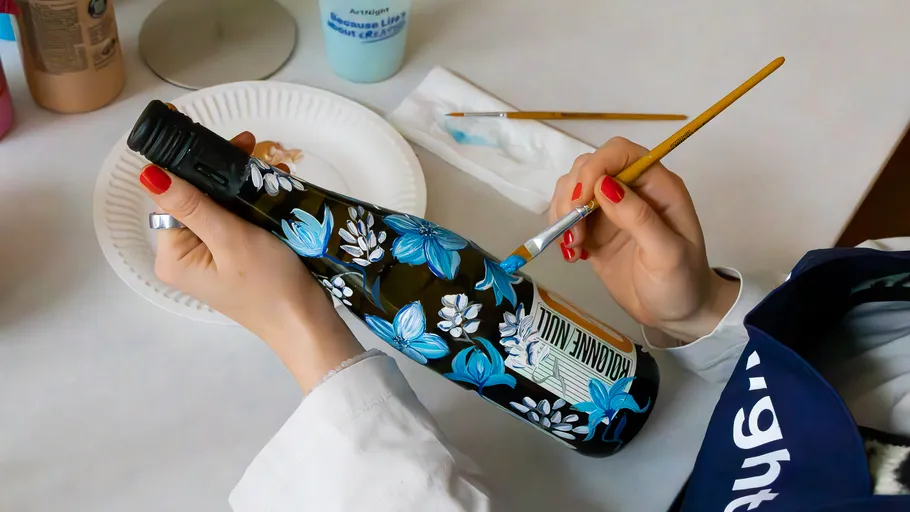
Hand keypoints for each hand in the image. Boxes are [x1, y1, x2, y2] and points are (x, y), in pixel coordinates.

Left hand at [139, 131, 362, 390]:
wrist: (308, 325)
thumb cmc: (270, 285)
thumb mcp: (231, 239)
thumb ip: (192, 204)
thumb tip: (148, 173)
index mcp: (173, 256)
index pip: (172, 195)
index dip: (195, 165)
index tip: (225, 139)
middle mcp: (184, 256)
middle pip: (195, 198)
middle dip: (223, 172)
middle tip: (254, 145)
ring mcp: (209, 258)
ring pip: (218, 206)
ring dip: (242, 185)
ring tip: (274, 168)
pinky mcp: (232, 259)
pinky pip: (234, 221)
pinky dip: (252, 203)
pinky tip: (274, 188)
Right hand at [549, 137, 738, 342]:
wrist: (676, 315)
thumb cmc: (681, 284)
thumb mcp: (667, 254)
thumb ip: (638, 217)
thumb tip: (604, 185)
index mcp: (658, 186)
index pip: (620, 153)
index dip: (595, 167)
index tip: (581, 201)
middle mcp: (632, 190)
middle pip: (589, 167)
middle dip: (573, 195)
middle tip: (573, 233)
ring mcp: (611, 210)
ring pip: (573, 188)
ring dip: (563, 213)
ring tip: (573, 247)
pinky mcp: (595, 230)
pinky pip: (568, 214)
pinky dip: (560, 229)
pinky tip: (571, 253)